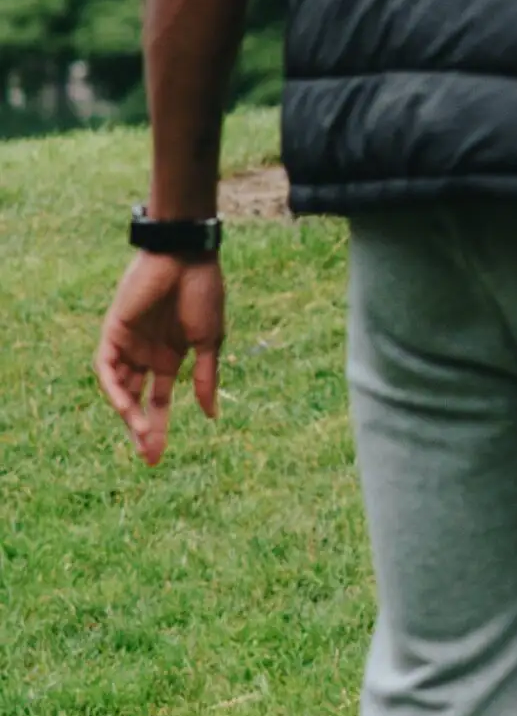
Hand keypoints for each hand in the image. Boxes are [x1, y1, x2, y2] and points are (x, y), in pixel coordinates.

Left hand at [95, 251, 225, 465]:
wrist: (186, 258)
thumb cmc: (204, 293)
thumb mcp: (210, 342)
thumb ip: (206, 378)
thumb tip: (211, 415)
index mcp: (171, 356)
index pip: (160, 398)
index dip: (159, 426)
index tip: (158, 455)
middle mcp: (147, 353)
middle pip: (137, 399)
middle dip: (141, 429)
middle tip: (150, 458)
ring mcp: (129, 343)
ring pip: (120, 387)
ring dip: (128, 413)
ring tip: (143, 435)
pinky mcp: (114, 331)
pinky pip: (106, 366)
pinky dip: (113, 387)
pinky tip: (126, 406)